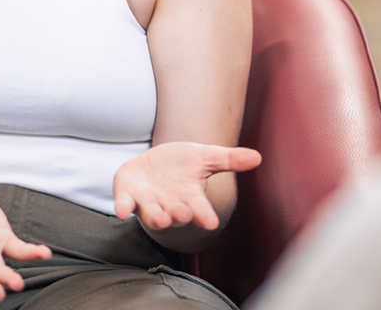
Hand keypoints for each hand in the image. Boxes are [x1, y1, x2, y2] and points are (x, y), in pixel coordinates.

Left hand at [113, 142, 261, 230]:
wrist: (152, 164)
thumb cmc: (181, 165)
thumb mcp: (204, 157)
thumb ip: (228, 159)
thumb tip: (258, 157)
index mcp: (190, 198)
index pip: (200, 209)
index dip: (205, 215)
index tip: (212, 223)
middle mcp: (170, 204)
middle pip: (176, 213)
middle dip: (179, 215)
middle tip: (183, 215)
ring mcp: (148, 202)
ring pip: (152, 214)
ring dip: (155, 217)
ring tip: (161, 218)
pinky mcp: (128, 195)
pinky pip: (125, 204)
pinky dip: (123, 208)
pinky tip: (122, 211)